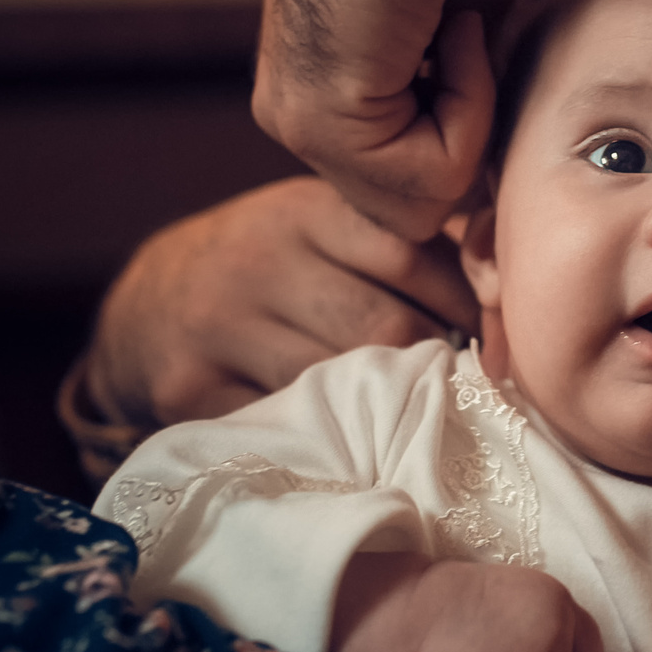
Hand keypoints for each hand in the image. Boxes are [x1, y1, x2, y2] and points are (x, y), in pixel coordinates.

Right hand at [86, 176, 478, 425]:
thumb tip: (505, 284)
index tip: (498, 338)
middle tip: (465, 387)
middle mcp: (257, 261)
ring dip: (389, 407)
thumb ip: (396, 245)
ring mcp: (219, 326)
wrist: (147, 310)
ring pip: (339, 381)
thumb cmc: (269, 268)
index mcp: (302, 212)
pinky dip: (330, 439)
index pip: (410, 255)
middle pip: (383, 325)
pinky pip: (286, 424)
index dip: (467, 302)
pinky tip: (353, 440)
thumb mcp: (320, 228)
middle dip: (433, 362)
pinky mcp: (192, 389)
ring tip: (416, 416)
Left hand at [255, 0, 510, 241]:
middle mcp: (295, 116)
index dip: (467, 132)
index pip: (411, 180)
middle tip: (464, 36)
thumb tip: (490, 172)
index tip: (472, 43)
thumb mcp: (466, 27)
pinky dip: (468, 107)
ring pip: (424, 201)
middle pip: (413, 204)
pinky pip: (431, 176)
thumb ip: (461, 97)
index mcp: (322, 93)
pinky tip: (447, 27)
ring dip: (470, 115)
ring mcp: (298, 124)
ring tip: (453, 24)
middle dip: (466, 135)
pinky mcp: (320, 123)